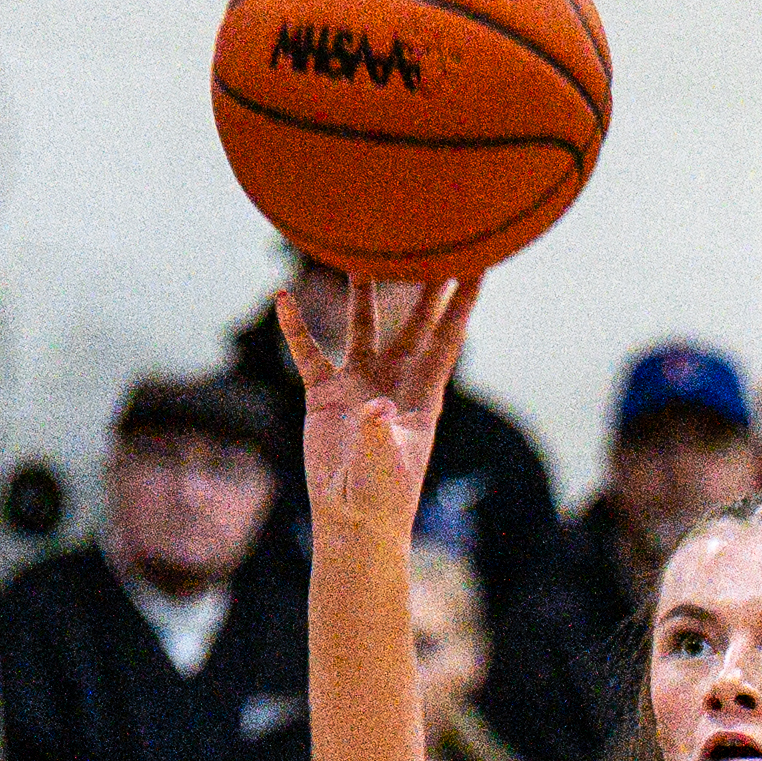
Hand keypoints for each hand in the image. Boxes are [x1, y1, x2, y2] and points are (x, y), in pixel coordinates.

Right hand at [275, 276, 480, 536]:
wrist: (352, 518)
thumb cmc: (382, 497)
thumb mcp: (385, 466)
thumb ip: (380, 435)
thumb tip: (375, 409)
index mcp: (423, 394)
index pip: (448, 338)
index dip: (461, 303)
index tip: (478, 264)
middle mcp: (394, 380)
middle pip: (412, 322)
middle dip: (422, 285)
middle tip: (432, 241)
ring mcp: (360, 383)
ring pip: (363, 327)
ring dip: (362, 293)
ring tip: (359, 254)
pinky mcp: (326, 395)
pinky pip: (309, 354)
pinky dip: (295, 329)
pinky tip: (283, 299)